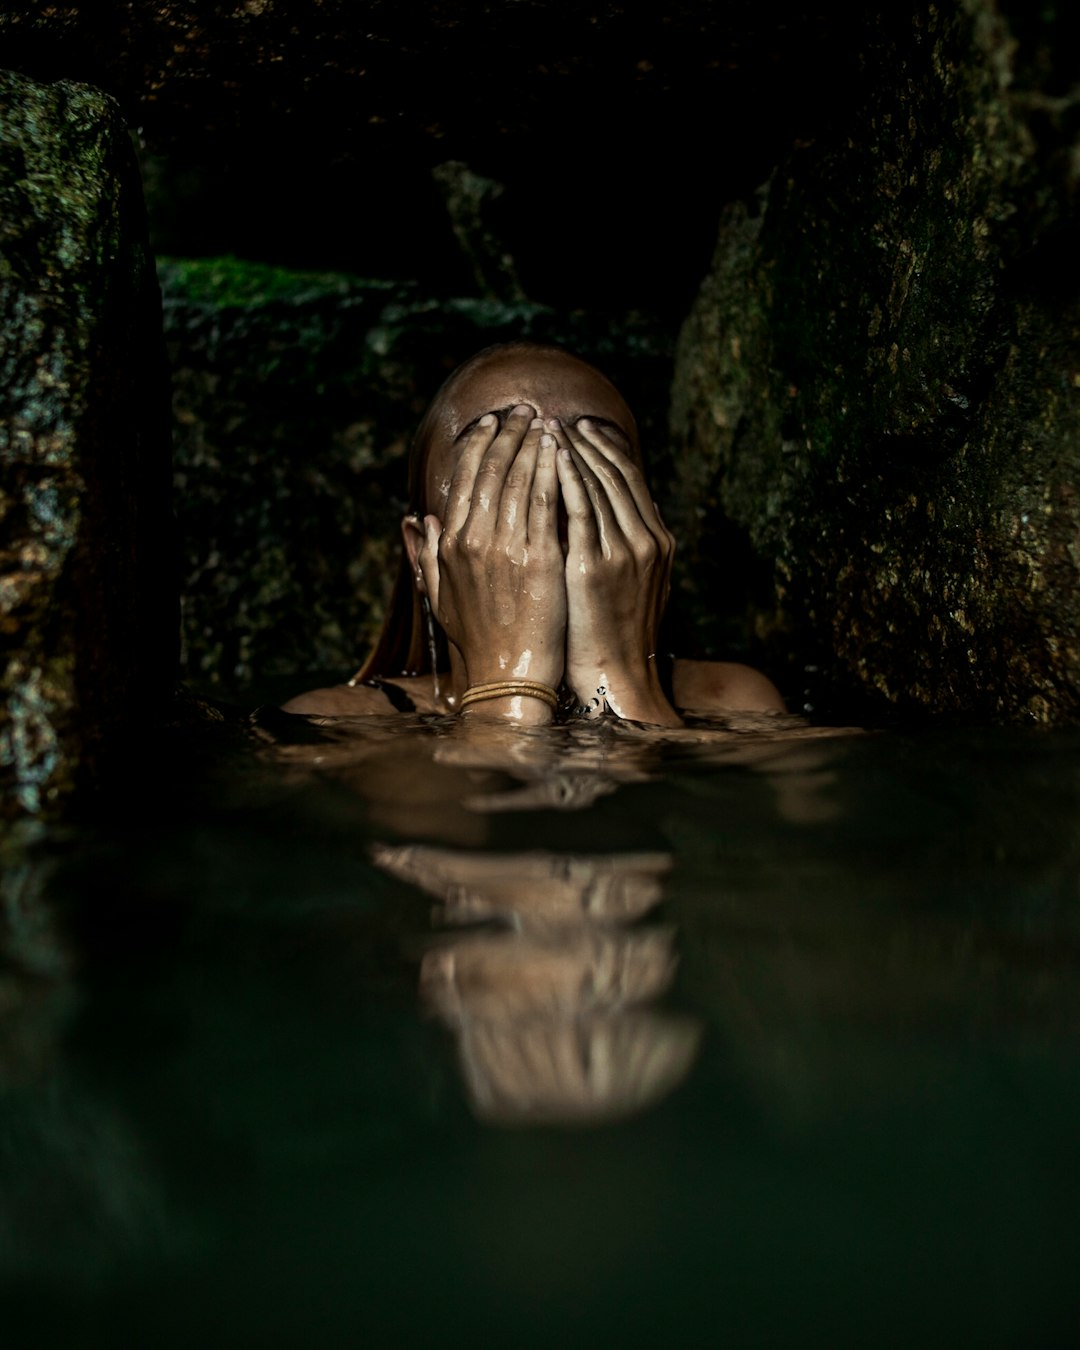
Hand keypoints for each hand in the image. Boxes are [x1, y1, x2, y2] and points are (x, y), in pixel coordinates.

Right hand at [417, 405, 566, 717]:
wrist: (508, 677)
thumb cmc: (479, 641)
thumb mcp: (440, 597)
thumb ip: (427, 554)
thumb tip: (416, 519)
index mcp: (451, 545)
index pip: (465, 479)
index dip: (479, 444)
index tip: (492, 422)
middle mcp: (475, 539)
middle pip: (493, 469)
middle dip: (508, 432)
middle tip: (523, 408)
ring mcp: (508, 547)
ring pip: (520, 477)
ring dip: (532, 441)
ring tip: (544, 419)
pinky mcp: (540, 558)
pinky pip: (547, 499)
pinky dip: (552, 468)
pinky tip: (559, 448)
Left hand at [554, 418, 680, 725]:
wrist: (615, 678)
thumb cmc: (611, 636)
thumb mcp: (633, 584)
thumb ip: (628, 544)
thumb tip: (625, 506)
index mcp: (656, 541)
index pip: (630, 479)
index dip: (606, 449)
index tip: (583, 427)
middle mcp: (645, 540)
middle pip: (615, 473)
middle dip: (586, 442)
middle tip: (559, 417)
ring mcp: (623, 553)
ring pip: (598, 484)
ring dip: (571, 451)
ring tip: (547, 426)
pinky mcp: (595, 567)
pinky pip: (580, 509)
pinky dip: (566, 478)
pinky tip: (547, 456)